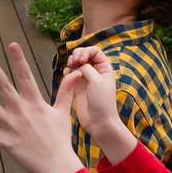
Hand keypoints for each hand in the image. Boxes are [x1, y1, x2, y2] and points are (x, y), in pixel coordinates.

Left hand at [0, 42, 84, 172]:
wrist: (58, 166)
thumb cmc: (60, 139)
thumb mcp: (63, 113)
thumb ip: (65, 92)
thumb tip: (75, 73)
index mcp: (35, 102)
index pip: (26, 76)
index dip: (19, 59)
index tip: (12, 44)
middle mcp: (21, 111)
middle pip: (5, 86)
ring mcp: (12, 126)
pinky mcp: (6, 141)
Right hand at [63, 46, 135, 160]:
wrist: (99, 122)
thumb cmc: (102, 102)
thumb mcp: (97, 81)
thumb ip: (87, 68)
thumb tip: (77, 65)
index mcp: (104, 69)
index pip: (94, 51)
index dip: (86, 51)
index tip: (80, 59)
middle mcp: (96, 72)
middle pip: (84, 54)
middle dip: (77, 55)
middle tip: (73, 62)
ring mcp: (86, 79)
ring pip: (76, 63)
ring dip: (71, 62)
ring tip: (70, 67)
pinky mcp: (78, 86)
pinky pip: (70, 73)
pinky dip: (67, 71)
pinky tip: (67, 74)